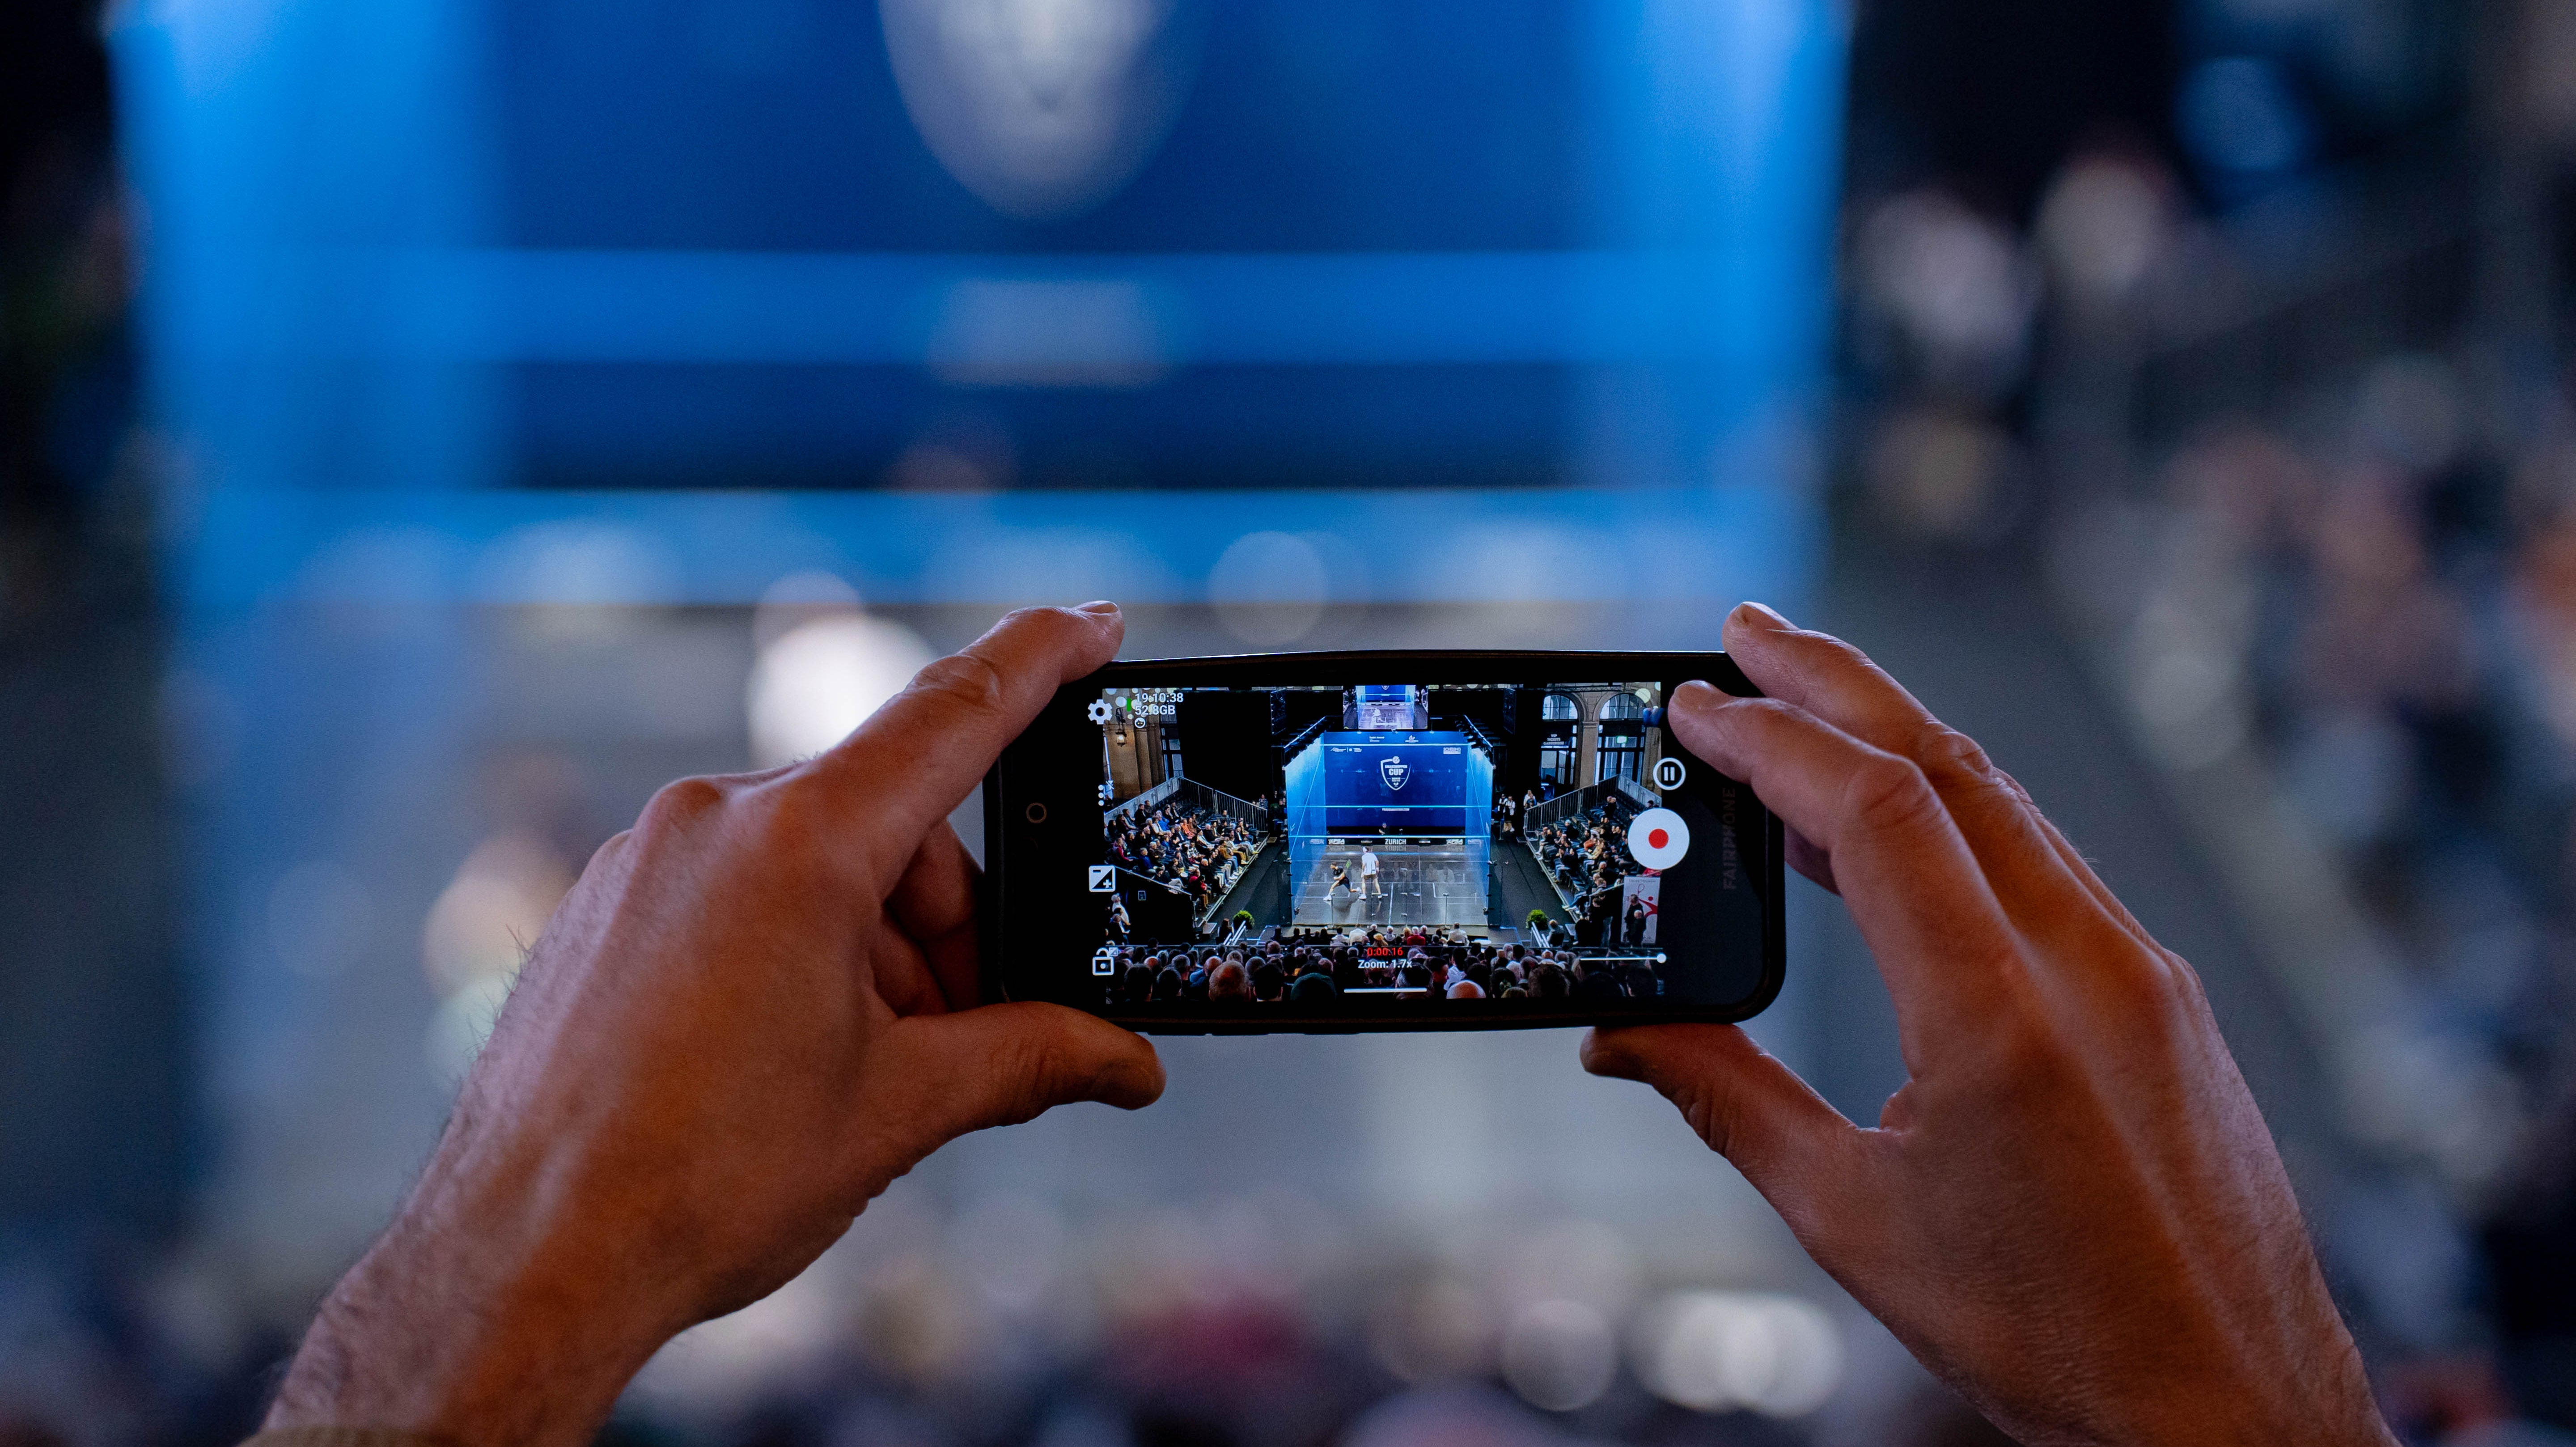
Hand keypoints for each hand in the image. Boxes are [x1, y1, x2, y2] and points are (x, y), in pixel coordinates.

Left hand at [265, 604, 1163, 1446]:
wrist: (521, 1262)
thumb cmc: (698, 1184)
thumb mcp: (898, 1111)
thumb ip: (1026, 1059)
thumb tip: (1124, 1064)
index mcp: (798, 848)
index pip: (952, 715)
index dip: (1038, 659)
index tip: (1094, 621)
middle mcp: (714, 823)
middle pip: (891, 825)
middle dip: (948, 924)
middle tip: (965, 1033)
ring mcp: (647, 859)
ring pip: (814, 864)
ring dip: (873, 950)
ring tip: (864, 1073)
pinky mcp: (608, 904)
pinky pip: (738, 891)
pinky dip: (796, 950)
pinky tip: (788, 1056)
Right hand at [1584, 603, 2393, 1445]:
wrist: (2226, 1407)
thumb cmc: (2051, 1333)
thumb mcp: (1850, 1222)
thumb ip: (1724, 1103)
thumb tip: (1622, 1039)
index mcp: (1999, 1016)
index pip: (1877, 812)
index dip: (1774, 739)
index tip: (1696, 703)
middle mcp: (2088, 967)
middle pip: (1949, 766)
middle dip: (1835, 682)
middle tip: (1747, 629)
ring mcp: (2142, 974)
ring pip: (2007, 804)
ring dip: (1900, 736)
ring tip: (1810, 702)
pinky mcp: (2164, 998)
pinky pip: (2050, 862)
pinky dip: (1961, 812)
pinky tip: (1904, 820)